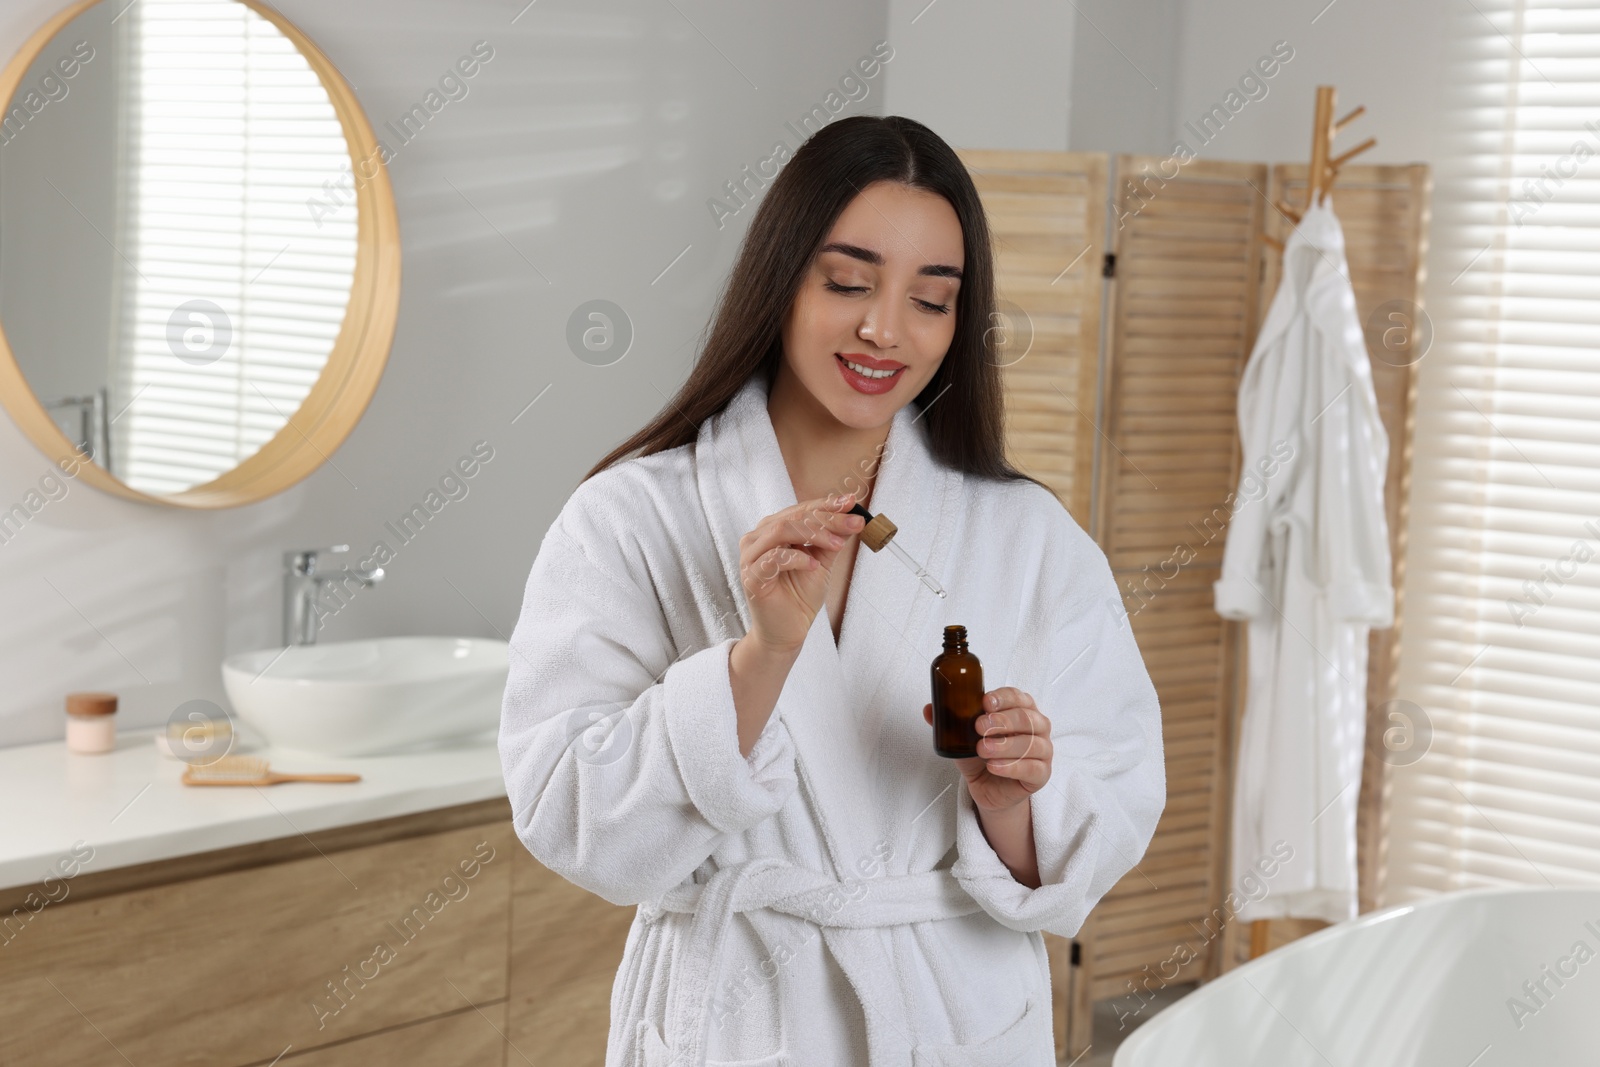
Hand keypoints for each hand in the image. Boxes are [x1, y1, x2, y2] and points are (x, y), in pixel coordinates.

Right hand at [739, 490, 866, 653]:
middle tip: (855, 522)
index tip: (853, 502)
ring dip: (814, 534)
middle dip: (827, 518)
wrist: (787, 632)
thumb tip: (854, 515)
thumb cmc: (800, 596)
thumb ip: (832, 538)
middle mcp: (758, 538)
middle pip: (794, 517)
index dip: (828, 505)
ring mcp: (751, 557)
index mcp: (773, 530)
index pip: (802, 509)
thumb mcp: (822, 562)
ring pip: (781, 531)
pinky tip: (813, 566)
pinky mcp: (751, 577)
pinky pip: (772, 559)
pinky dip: (796, 559)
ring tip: (837, 545)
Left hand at [923, 687, 1052, 812]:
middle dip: (1002, 721)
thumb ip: (949, 722)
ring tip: (982, 749)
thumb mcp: (962, 737)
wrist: (988, 788)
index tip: (985, 702)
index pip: (1018, 697)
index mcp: (1021, 709)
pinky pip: (1033, 768)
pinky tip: (994, 766)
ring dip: (1005, 745)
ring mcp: (1043, 751)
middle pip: (1028, 718)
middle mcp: (1037, 727)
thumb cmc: (981, 756)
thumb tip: (929, 709)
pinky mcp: (1041, 774)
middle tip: (979, 727)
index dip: (1003, 698)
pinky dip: (1012, 767)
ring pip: (1033, 743)